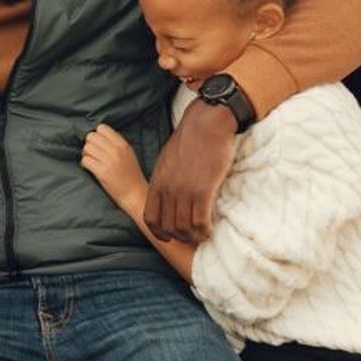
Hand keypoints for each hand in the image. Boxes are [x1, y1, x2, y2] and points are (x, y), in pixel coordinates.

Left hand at [80, 124, 148, 215]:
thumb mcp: (128, 154)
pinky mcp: (102, 172)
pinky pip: (85, 160)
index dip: (97, 135)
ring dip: (86, 154)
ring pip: (87, 148)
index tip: (98, 144)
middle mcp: (116, 150)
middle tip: (92, 153)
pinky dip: (85, 164)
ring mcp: (108, 161)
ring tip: (91, 161)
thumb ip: (116, 143)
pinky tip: (89, 168)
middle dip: (89, 144)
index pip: (102, 128)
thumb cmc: (130, 174)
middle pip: (91, 136)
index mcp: (123, 144)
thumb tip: (98, 134)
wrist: (134, 193)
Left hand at [144, 100, 234, 242]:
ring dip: (193, 236)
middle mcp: (167, 189)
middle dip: (179, 236)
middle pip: (167, 226)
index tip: (169, 236)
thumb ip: (166, 176)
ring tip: (202, 235)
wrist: (207, 123)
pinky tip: (210, 229)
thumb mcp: (168, 157)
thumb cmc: (192, 137)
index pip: (150, 216)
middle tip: (191, 237)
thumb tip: (169, 189)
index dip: (158, 231)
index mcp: (158, 181)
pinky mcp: (202, 190)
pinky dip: (204, 231)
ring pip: (183, 227)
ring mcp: (183, 191)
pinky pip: (199, 222)